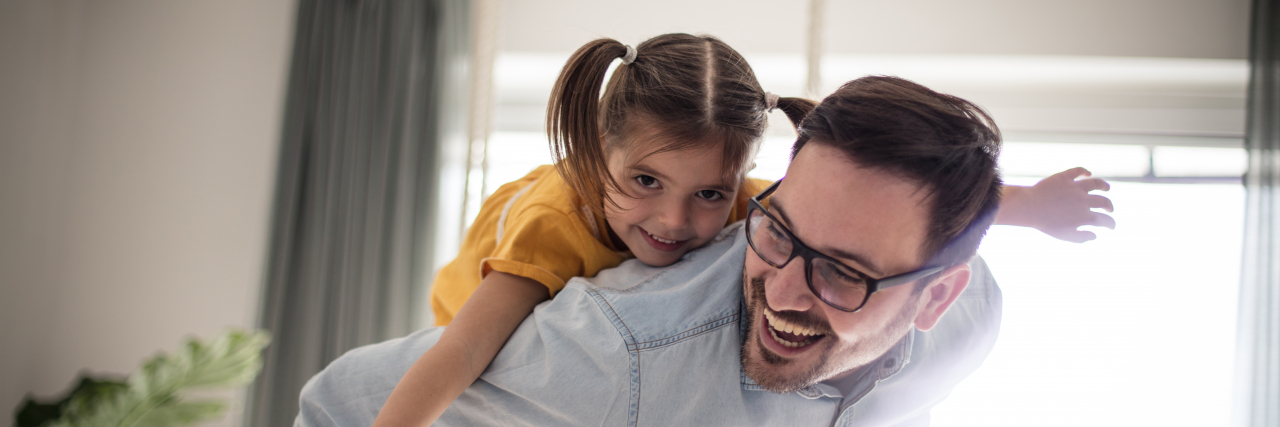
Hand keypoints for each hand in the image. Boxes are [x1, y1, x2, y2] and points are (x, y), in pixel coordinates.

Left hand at [997, 167, 1114, 242]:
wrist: (1029, 207)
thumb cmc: (1045, 223)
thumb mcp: (1064, 236)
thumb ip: (1081, 238)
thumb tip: (1095, 236)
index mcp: (1085, 216)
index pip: (1105, 221)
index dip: (1111, 224)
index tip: (1111, 226)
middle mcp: (1083, 200)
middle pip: (1103, 202)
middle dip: (1108, 206)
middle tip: (1109, 209)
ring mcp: (1075, 187)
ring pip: (1096, 183)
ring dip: (1103, 186)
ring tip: (1106, 188)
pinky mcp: (1064, 177)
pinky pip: (1078, 171)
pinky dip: (1084, 171)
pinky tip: (1087, 173)